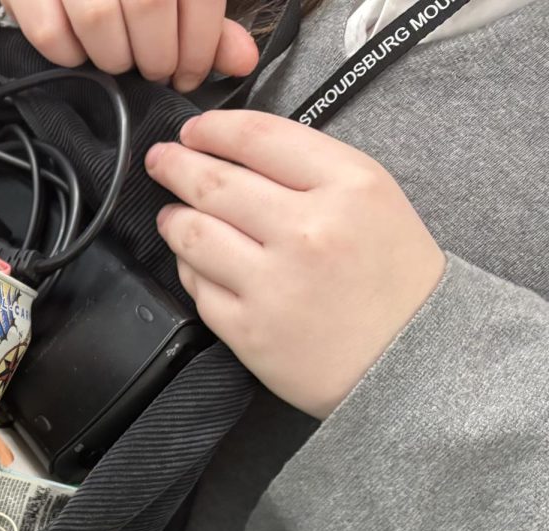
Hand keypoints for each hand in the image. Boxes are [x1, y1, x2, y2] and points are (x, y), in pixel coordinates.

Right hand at [0, 0, 258, 92]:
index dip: (200, 46)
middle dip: (157, 57)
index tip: (191, 74)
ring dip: (115, 58)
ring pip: (98, 23)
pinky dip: (70, 55)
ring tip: (120, 58)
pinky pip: (51, 36)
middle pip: (148, 7)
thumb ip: (205, 20)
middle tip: (155, 70)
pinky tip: (81, 50)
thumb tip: (242, 61)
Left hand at [146, 110, 445, 418]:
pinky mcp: (248, 329)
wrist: (411, 361)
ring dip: (173, 218)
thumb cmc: (393, 279)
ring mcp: (274, 283)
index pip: (258, 137)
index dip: (213, 128)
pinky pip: (197, 286)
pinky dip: (189, 267)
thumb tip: (237, 152)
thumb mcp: (375, 201)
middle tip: (161, 160)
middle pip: (214, 183)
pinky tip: (195, 260)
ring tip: (171, 213)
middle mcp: (308, 231)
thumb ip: (311, 170)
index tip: (193, 130)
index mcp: (349, 186)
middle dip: (176, 166)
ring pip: (193, 234)